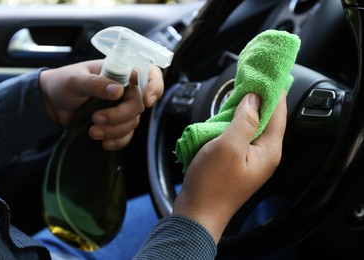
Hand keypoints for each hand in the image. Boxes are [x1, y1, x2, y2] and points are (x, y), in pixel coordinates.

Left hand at [39, 60, 163, 150]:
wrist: (52, 103)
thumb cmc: (63, 83)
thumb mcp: (74, 80)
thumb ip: (95, 83)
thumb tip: (117, 90)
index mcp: (120, 71)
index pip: (149, 74)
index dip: (155, 86)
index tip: (147, 101)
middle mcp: (125, 89)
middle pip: (138, 105)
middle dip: (120, 116)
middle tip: (96, 119)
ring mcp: (122, 108)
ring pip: (132, 122)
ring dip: (114, 130)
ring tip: (92, 131)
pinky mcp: (117, 124)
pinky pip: (126, 136)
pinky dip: (117, 141)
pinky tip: (103, 143)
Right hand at [172, 92, 286, 242]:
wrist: (197, 212)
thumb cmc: (211, 184)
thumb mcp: (228, 146)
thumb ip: (244, 121)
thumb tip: (254, 99)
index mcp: (268, 151)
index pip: (278, 114)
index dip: (275, 92)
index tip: (270, 73)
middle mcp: (264, 155)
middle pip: (267, 120)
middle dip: (261, 99)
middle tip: (252, 80)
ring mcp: (250, 160)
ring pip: (253, 127)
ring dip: (246, 111)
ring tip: (239, 93)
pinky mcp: (237, 163)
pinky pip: (241, 137)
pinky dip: (235, 123)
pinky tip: (226, 116)